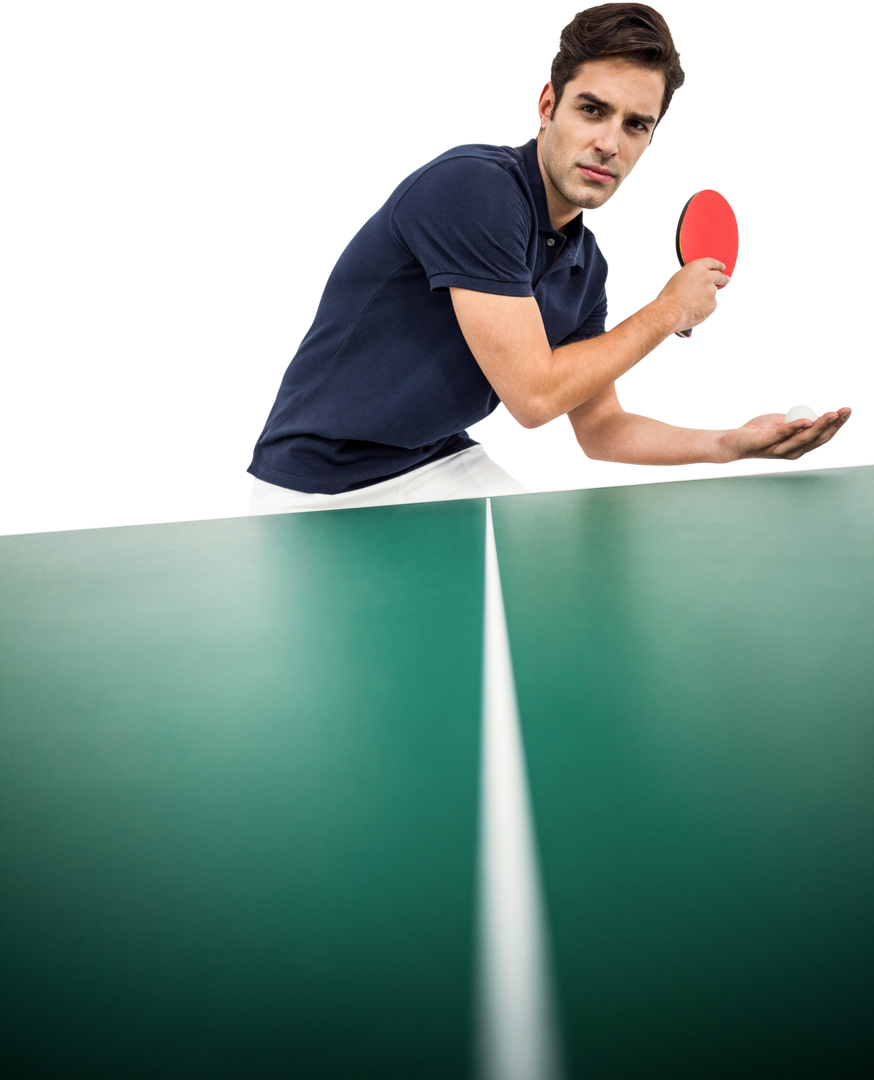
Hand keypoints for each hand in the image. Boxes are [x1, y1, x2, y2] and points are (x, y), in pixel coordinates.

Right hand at [654, 258, 732, 335]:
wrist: (669, 312)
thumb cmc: (668, 297)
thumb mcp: (676, 278)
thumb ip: (689, 276)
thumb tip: (694, 279)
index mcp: (697, 267)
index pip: (712, 263)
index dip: (718, 265)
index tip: (722, 267)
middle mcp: (707, 277)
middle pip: (720, 276)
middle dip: (723, 279)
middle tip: (725, 281)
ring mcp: (712, 291)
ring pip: (714, 294)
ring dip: (708, 298)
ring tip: (693, 305)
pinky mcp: (714, 305)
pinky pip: (712, 307)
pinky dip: (706, 309)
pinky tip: (695, 311)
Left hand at [718, 406, 855, 464]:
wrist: (730, 442)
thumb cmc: (756, 432)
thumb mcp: (781, 422)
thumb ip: (796, 419)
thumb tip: (813, 413)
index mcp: (797, 445)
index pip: (822, 436)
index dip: (837, 424)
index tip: (849, 410)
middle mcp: (791, 450)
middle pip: (817, 438)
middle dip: (834, 423)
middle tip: (846, 410)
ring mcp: (778, 447)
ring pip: (803, 437)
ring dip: (819, 425)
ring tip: (832, 414)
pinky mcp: (764, 443)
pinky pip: (782, 435)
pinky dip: (795, 427)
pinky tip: (806, 420)